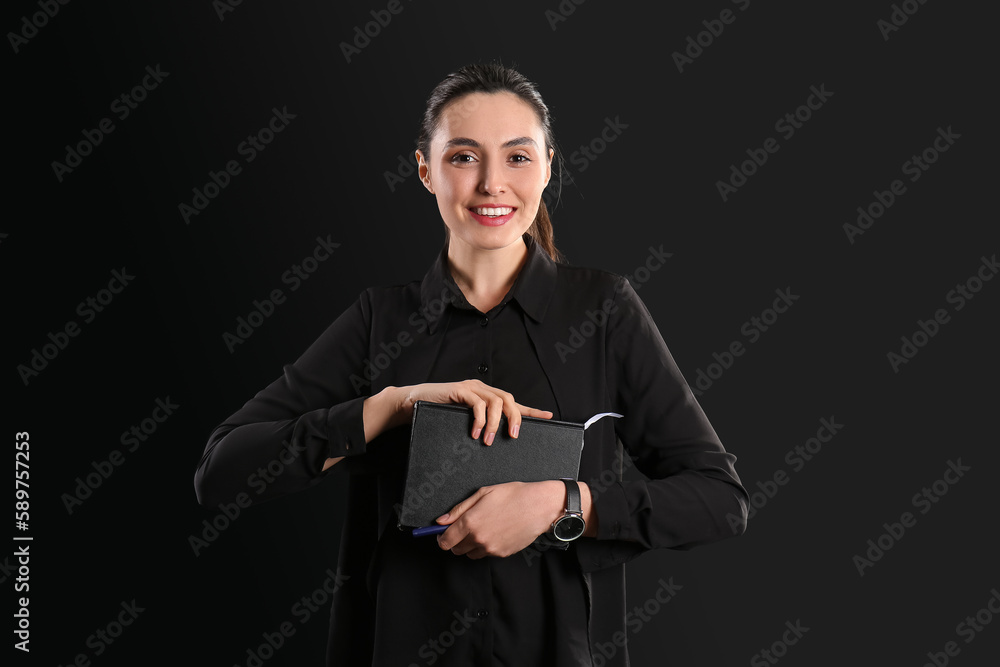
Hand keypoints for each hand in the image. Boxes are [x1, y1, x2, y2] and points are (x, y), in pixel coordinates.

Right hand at [393, 379, 552, 443]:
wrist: (411, 404)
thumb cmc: (436, 415)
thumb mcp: (463, 423)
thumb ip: (478, 427)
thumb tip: (494, 443)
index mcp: (486, 397)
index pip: (514, 403)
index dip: (531, 410)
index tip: (548, 417)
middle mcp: (482, 389)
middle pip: (509, 400)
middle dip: (515, 418)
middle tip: (513, 436)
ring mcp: (471, 388)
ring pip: (496, 401)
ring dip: (495, 423)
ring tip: (488, 440)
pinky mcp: (460, 390)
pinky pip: (477, 403)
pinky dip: (479, 419)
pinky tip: (476, 432)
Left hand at [435, 480, 564, 558]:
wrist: (539, 506)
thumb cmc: (513, 495)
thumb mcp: (483, 494)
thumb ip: (459, 509)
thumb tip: (441, 521)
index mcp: (470, 522)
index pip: (445, 541)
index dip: (441, 537)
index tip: (443, 533)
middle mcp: (478, 538)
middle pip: (456, 550)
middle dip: (456, 540)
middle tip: (465, 528)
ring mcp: (491, 548)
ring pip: (471, 553)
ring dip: (471, 545)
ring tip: (483, 528)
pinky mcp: (502, 554)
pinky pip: (486, 554)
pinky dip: (486, 546)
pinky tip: (495, 532)